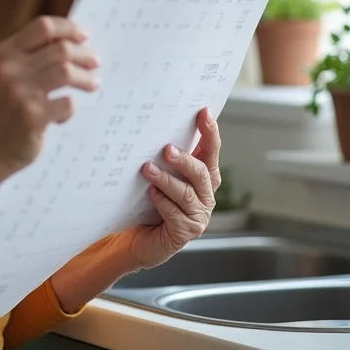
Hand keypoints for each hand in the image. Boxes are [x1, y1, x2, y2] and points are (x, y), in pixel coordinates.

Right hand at [0, 17, 99, 179]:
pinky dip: (71, 109)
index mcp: (5, 52)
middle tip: (95, 63)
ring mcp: (20, 92)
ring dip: (85, 78)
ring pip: (66, 71)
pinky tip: (63, 115)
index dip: (68, 28)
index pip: (43, 26)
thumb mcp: (10, 74)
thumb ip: (33, 56)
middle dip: (84, 55)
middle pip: (61, 48)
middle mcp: (10, 68)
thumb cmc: (6, 109)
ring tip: (93, 84)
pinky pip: (67, 103)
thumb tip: (76, 41)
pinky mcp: (32, 116)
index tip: (84, 36)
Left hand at [123, 108, 221, 269]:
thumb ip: (165, 156)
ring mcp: (198, 216)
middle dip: (184, 160)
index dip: (210, 132)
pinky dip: (161, 201)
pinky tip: (149, 194)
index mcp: (202, 177)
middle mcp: (205, 195)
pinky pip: (174, 214)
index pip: (211, 151)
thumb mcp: (159, 173)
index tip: (204, 112)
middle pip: (201, 173)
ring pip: (186, 193)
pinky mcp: (185, 232)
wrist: (138, 237)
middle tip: (166, 149)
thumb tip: (154, 126)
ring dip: (166, 180)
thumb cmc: (149, 200)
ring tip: (147, 169)